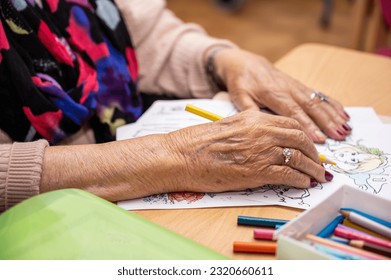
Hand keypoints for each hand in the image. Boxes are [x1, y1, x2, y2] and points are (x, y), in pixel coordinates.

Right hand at [167, 110, 327, 191]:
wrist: (181, 156)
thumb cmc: (197, 142)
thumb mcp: (227, 125)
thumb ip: (248, 128)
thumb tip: (263, 138)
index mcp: (254, 118)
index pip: (290, 124)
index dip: (304, 137)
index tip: (309, 147)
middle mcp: (262, 131)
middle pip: (300, 139)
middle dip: (314, 153)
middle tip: (318, 163)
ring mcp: (261, 151)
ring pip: (299, 157)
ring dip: (312, 168)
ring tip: (317, 176)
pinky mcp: (257, 171)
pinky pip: (289, 175)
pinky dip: (300, 179)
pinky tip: (303, 183)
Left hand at [212, 48, 350, 142]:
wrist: (244, 62)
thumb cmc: (241, 82)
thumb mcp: (239, 96)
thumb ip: (248, 110)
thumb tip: (257, 127)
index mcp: (272, 94)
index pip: (292, 112)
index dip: (306, 125)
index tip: (319, 139)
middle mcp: (288, 89)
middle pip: (310, 107)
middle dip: (327, 121)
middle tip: (340, 135)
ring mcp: (295, 86)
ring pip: (317, 101)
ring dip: (333, 114)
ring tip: (346, 128)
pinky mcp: (299, 85)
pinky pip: (318, 95)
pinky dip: (332, 104)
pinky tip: (344, 114)